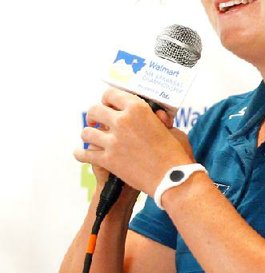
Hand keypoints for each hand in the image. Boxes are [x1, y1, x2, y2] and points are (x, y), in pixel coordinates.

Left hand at [75, 87, 194, 194]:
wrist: (172, 178)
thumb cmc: (176, 152)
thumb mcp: (172, 129)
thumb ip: (160, 120)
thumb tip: (156, 115)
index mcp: (138, 109)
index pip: (111, 94)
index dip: (107, 98)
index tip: (108, 104)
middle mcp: (122, 121)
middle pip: (94, 110)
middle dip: (94, 115)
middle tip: (97, 120)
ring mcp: (113, 141)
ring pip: (87, 132)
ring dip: (89, 134)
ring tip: (93, 137)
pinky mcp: (107, 160)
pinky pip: (84, 154)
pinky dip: (81, 153)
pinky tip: (81, 153)